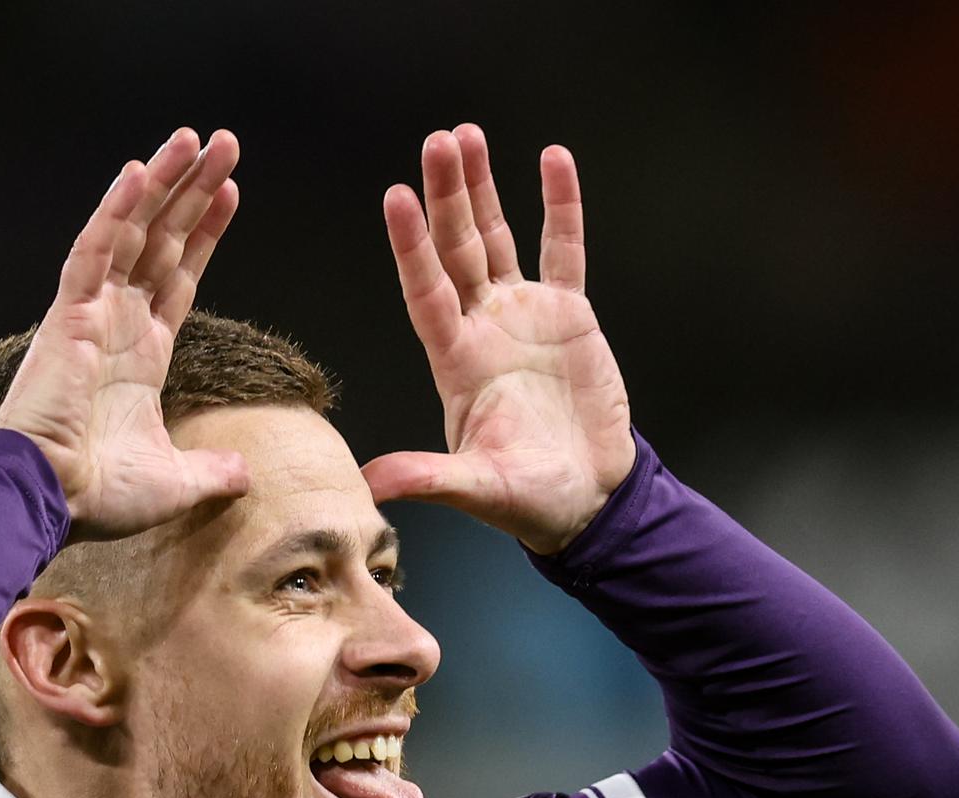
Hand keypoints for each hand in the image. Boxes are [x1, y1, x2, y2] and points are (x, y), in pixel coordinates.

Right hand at [0, 128, 249, 540]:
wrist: (47, 502)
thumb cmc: (97, 496)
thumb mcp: (175, 484)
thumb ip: (211, 472)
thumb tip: (245, 475)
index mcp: (140, 354)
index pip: (178, 277)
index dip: (204, 234)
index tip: (230, 193)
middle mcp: (116, 324)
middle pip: (162, 240)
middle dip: (193, 191)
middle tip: (225, 142)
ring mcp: (90, 315)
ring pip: (131, 231)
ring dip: (163, 183)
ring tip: (195, 138)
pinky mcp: (67, 317)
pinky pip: (93, 252)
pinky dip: (114, 211)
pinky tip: (140, 172)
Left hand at [363, 125, 635, 554]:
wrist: (587, 498)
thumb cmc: (529, 500)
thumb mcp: (477, 491)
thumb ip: (428, 479)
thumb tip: (370, 484)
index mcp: (456, 363)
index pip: (425, 293)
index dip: (412, 248)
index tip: (396, 198)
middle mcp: (482, 329)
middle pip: (456, 250)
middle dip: (447, 196)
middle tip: (438, 142)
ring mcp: (523, 316)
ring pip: (496, 238)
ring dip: (482, 189)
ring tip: (468, 137)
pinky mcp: (568, 314)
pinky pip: (563, 249)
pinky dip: (560, 206)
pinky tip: (553, 159)